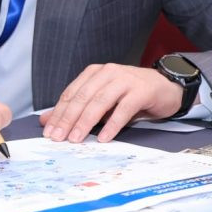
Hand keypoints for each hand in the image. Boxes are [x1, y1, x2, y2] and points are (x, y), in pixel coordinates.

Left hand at [39, 63, 184, 142]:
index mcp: (94, 73)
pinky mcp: (141, 91)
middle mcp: (107, 73)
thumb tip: (46, 120)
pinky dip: (112, 124)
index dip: (58, 113)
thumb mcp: (101, 100)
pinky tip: (103, 137)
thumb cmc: (130, 94)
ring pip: (100, 102)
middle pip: (82, 97)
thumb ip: (76, 108)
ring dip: (85, 122)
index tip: (48, 132)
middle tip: (58, 138)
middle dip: (67, 119)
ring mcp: (124, 80)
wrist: (165, 87)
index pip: (71, 94)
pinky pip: (123, 109)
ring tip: (76, 139)